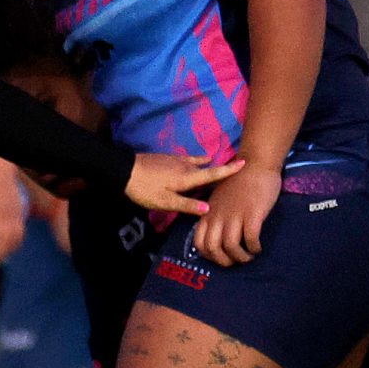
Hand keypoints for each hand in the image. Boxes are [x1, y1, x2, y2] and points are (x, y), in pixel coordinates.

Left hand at [125, 152, 241, 220]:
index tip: (244, 163)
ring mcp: (175, 160)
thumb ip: (188, 205)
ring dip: (208, 164)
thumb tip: (210, 209)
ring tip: (216, 164)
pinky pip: (187, 159)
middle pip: (207, 168)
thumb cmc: (145, 189)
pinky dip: (196, 161)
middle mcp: (185, 166)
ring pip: (197, 163)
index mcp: (187, 177)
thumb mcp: (165, 201)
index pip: (213, 173)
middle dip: (220, 168)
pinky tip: (197, 160)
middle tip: (235, 169)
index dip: (228, 169)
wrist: (123, 170)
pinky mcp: (167, 158)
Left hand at [191, 162, 279, 266]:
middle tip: (235, 262)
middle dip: (224, 261)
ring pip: (231, 246)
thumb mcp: (219, 197)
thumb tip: (219, 232)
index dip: (209, 255)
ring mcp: (235, 214)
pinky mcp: (252, 213)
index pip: (199, 241)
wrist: (256, 164)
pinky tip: (258, 247)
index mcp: (209, 212)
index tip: (221, 257)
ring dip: (241, 257)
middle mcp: (219, 215)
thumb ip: (216, 213)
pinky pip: (251, 238)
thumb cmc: (239, 180)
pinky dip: (254, 248)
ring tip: (249, 256)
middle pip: (213, 247)